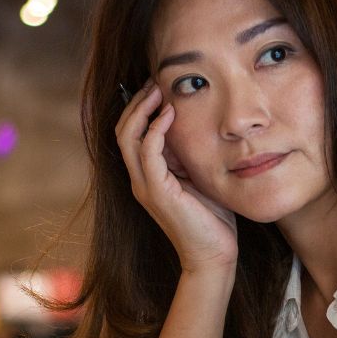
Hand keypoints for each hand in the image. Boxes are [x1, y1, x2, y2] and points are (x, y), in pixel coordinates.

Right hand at [115, 80, 236, 273]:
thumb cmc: (212, 220)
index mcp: (148, 177)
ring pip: (128, 137)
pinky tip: (170, 114)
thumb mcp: (200, 178)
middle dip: (137, 103)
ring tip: (160, 91)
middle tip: (156, 81)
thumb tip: (195, 125)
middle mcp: (140, 180)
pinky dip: (155, 129)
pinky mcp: (157, 192)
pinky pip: (147, 152)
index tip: (159, 87)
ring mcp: (145, 186)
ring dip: (142, 110)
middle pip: (123, 130)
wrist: (213, 256)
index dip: (140, 108)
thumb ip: (190, 156)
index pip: (131, 134)